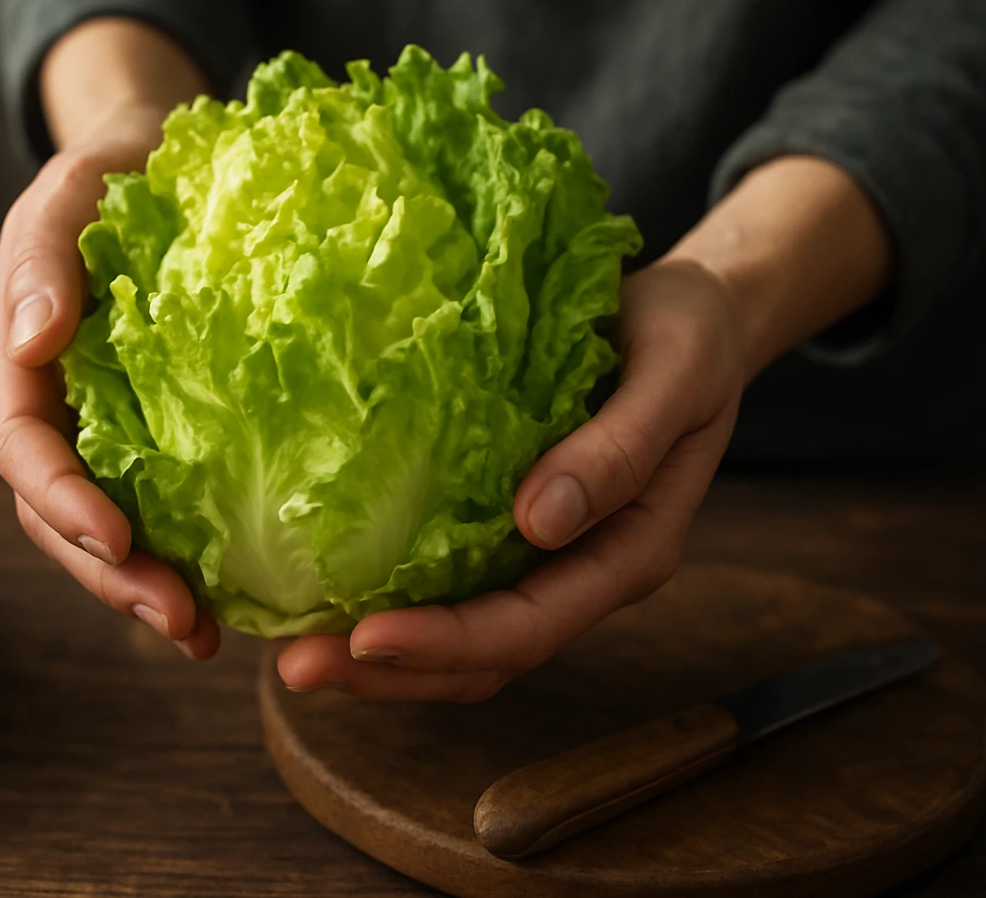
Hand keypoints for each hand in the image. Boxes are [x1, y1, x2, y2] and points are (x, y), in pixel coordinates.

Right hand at [0, 107, 219, 659]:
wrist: (155, 152)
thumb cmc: (115, 165)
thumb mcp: (74, 189)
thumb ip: (44, 257)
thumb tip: (30, 340)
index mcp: (14, 356)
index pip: (23, 448)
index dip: (64, 503)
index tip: (121, 544)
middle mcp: (47, 401)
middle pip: (56, 512)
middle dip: (109, 575)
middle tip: (180, 622)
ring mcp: (94, 421)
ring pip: (98, 524)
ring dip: (140, 585)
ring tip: (201, 634)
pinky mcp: (145, 429)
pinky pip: (151, 502)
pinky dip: (176, 554)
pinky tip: (225, 596)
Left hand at [277, 259, 744, 699]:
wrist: (691, 314)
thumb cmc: (689, 336)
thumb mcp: (675, 374)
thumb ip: (621, 449)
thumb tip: (539, 521)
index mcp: (628, 552)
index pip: (530, 627)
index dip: (447, 643)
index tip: (366, 638)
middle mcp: (579, 570)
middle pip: (482, 656)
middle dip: (389, 671)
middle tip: (298, 666)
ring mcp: (542, 554)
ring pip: (459, 638)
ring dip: (378, 655)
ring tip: (293, 653)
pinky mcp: (506, 522)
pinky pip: (447, 582)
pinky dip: (390, 599)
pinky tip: (326, 590)